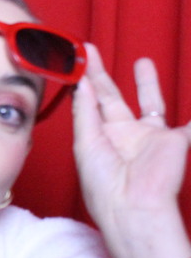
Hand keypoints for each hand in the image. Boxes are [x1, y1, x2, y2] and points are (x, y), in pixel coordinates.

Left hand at [72, 43, 190, 257]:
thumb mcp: (86, 143)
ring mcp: (149, 137)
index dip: (83, 81)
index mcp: (97, 137)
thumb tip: (84, 81)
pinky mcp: (174, 141)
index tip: (77, 59)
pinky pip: (190, 126)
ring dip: (147, 84)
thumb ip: (86, 111)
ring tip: (144, 62)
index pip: (88, 103)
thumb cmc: (103, 183)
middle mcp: (122, 135)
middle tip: (91, 50)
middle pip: (111, 97)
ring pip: (150, 103)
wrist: (133, 207)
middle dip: (102, 74)